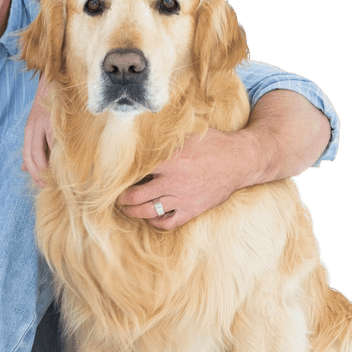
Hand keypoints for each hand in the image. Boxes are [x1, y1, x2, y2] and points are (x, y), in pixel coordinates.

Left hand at [22, 79, 53, 187]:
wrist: (55, 81)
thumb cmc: (48, 106)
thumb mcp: (36, 126)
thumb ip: (33, 146)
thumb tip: (23, 168)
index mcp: (29, 130)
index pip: (27, 156)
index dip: (33, 173)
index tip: (42, 185)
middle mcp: (34, 127)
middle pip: (32, 157)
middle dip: (39, 174)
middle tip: (48, 186)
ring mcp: (46, 124)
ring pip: (44, 151)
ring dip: (50, 167)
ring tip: (58, 178)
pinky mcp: (58, 120)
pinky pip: (58, 142)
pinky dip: (62, 154)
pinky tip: (68, 162)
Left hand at [120, 128, 245, 229]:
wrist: (241, 160)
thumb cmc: (213, 143)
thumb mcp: (188, 133)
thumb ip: (165, 136)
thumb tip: (141, 127)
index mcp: (169, 159)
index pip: (134, 171)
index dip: (119, 175)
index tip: (111, 176)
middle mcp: (173, 180)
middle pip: (135, 196)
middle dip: (120, 198)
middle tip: (114, 196)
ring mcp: (183, 198)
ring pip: (147, 211)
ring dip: (132, 211)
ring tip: (126, 207)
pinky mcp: (192, 210)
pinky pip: (167, 223)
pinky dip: (155, 222)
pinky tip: (151, 217)